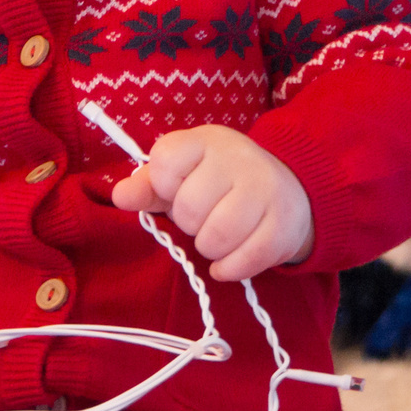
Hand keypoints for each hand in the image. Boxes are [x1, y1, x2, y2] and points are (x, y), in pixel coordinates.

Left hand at [108, 124, 314, 281]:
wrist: (290, 188)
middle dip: (190, 223)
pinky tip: (229, 260)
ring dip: (209, 248)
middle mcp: (239, 159)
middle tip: (205, 216)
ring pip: (215, 238)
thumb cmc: (222, 183)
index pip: (164, 164)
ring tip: (218, 236)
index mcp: (207, 141)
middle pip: (188, 209)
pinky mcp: (284, 225)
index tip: (182, 188)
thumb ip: (148, 186)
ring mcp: (266, 191)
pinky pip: (244, 260)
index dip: (165, 187)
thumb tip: (120, 196)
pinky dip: (229, 269)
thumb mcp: (184, 174)